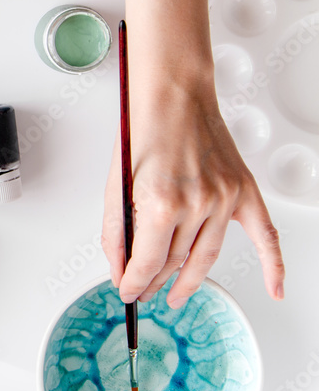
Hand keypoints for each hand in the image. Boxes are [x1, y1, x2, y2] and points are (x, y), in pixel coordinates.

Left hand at [102, 75, 284, 307]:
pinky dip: (274, 266)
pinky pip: (265, 235)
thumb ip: (116, 231)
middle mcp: (197, 203)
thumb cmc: (142, 133)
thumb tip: (119, 268)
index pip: (148, 263)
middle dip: (155, 282)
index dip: (133, 282)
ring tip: (173, 293)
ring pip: (206, 256)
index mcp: (161, 203)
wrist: (174, 98)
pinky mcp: (243, 191)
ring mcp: (224, 199)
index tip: (126, 291)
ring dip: (188, 280)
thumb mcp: (115, 185)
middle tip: (143, 291)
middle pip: (176, 263)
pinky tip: (275, 288)